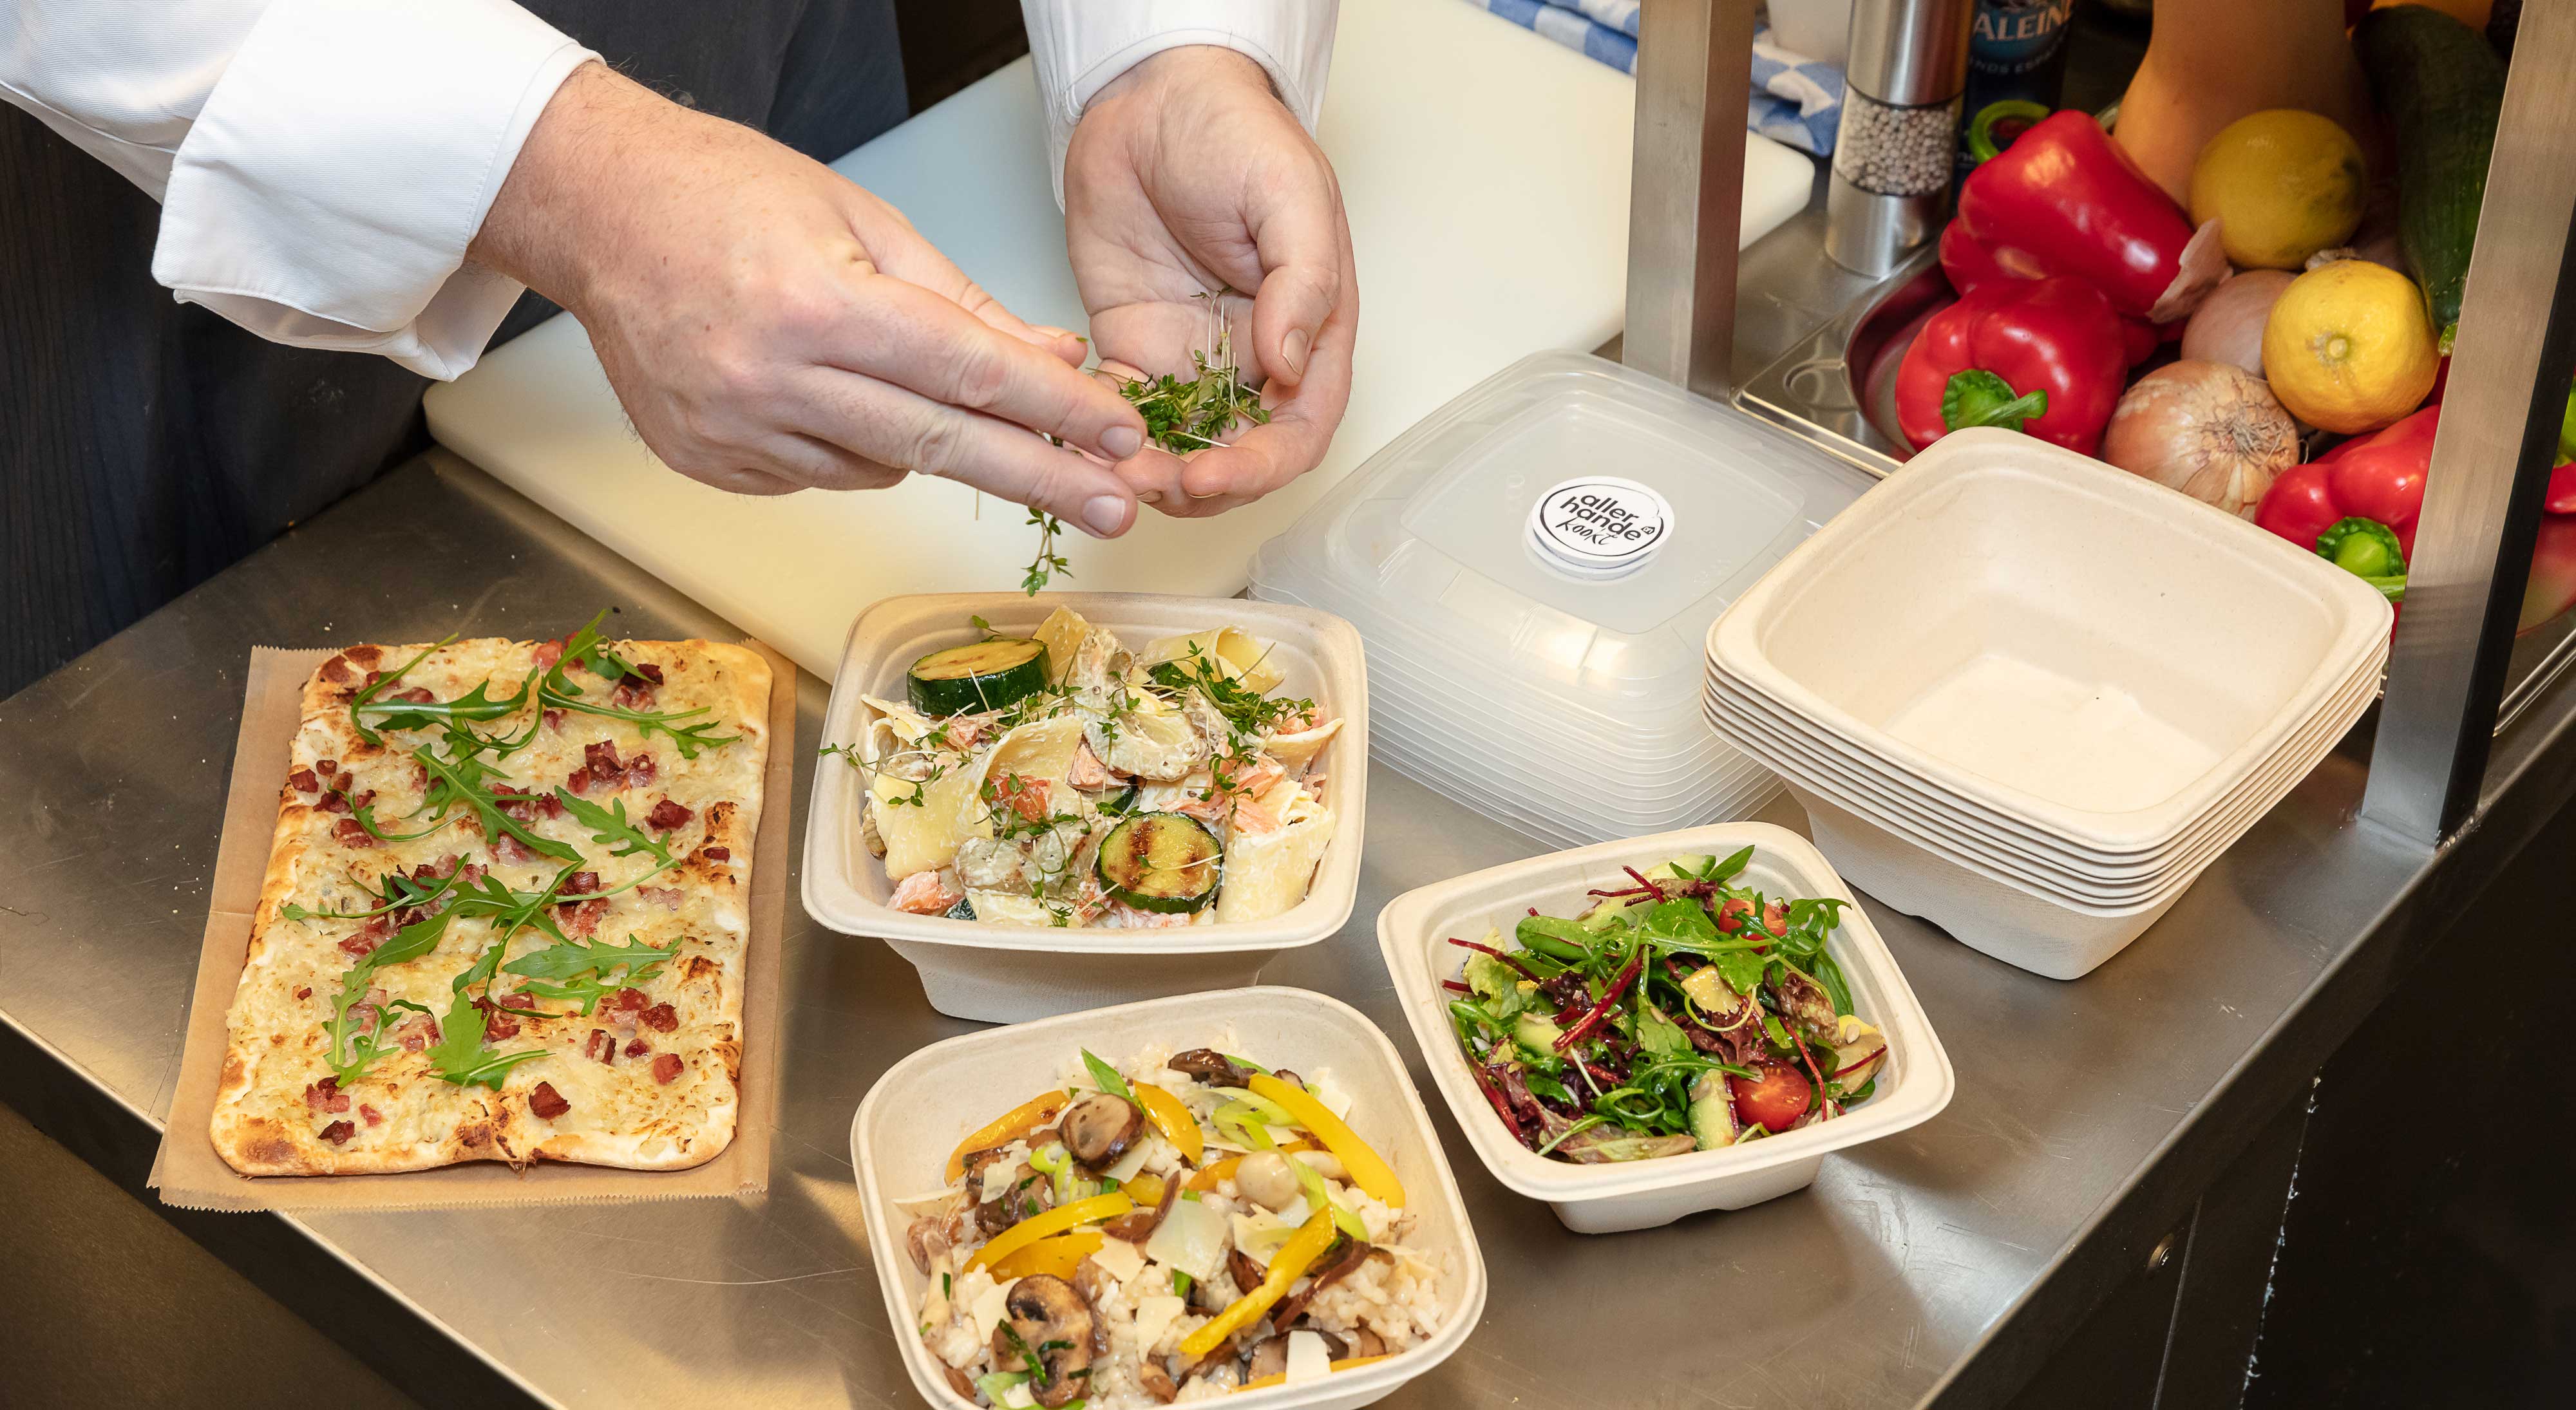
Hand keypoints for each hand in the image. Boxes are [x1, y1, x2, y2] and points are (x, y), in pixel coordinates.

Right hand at [469, 63, 1147, 537]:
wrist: (600, 212)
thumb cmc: (730, 195)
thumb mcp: (866, 223)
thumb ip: (966, 305)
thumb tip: (1056, 361)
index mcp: (817, 304)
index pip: (969, 373)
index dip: (1057, 411)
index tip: (1120, 437)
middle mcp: (771, 378)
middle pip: (941, 444)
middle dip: (1042, 479)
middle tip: (1116, 510)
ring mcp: (734, 432)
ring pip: (884, 466)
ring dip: (928, 440)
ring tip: (890, 375)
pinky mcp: (710, 464)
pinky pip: (823, 475)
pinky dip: (853, 445)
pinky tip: (825, 392)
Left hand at [1064, 46, 1357, 516]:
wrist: (1151, 96)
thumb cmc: (1237, 135)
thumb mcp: (1290, 195)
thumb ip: (1304, 281)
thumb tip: (1290, 362)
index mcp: (1309, 334)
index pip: (1298, 431)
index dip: (1259, 468)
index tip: (1211, 475)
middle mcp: (1253, 360)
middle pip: (1236, 456)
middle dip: (1197, 486)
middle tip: (1149, 484)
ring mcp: (1190, 359)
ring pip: (1176, 448)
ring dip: (1147, 472)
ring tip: (1108, 470)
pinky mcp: (1132, 348)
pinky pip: (1119, 412)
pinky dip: (1100, 437)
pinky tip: (1074, 438)